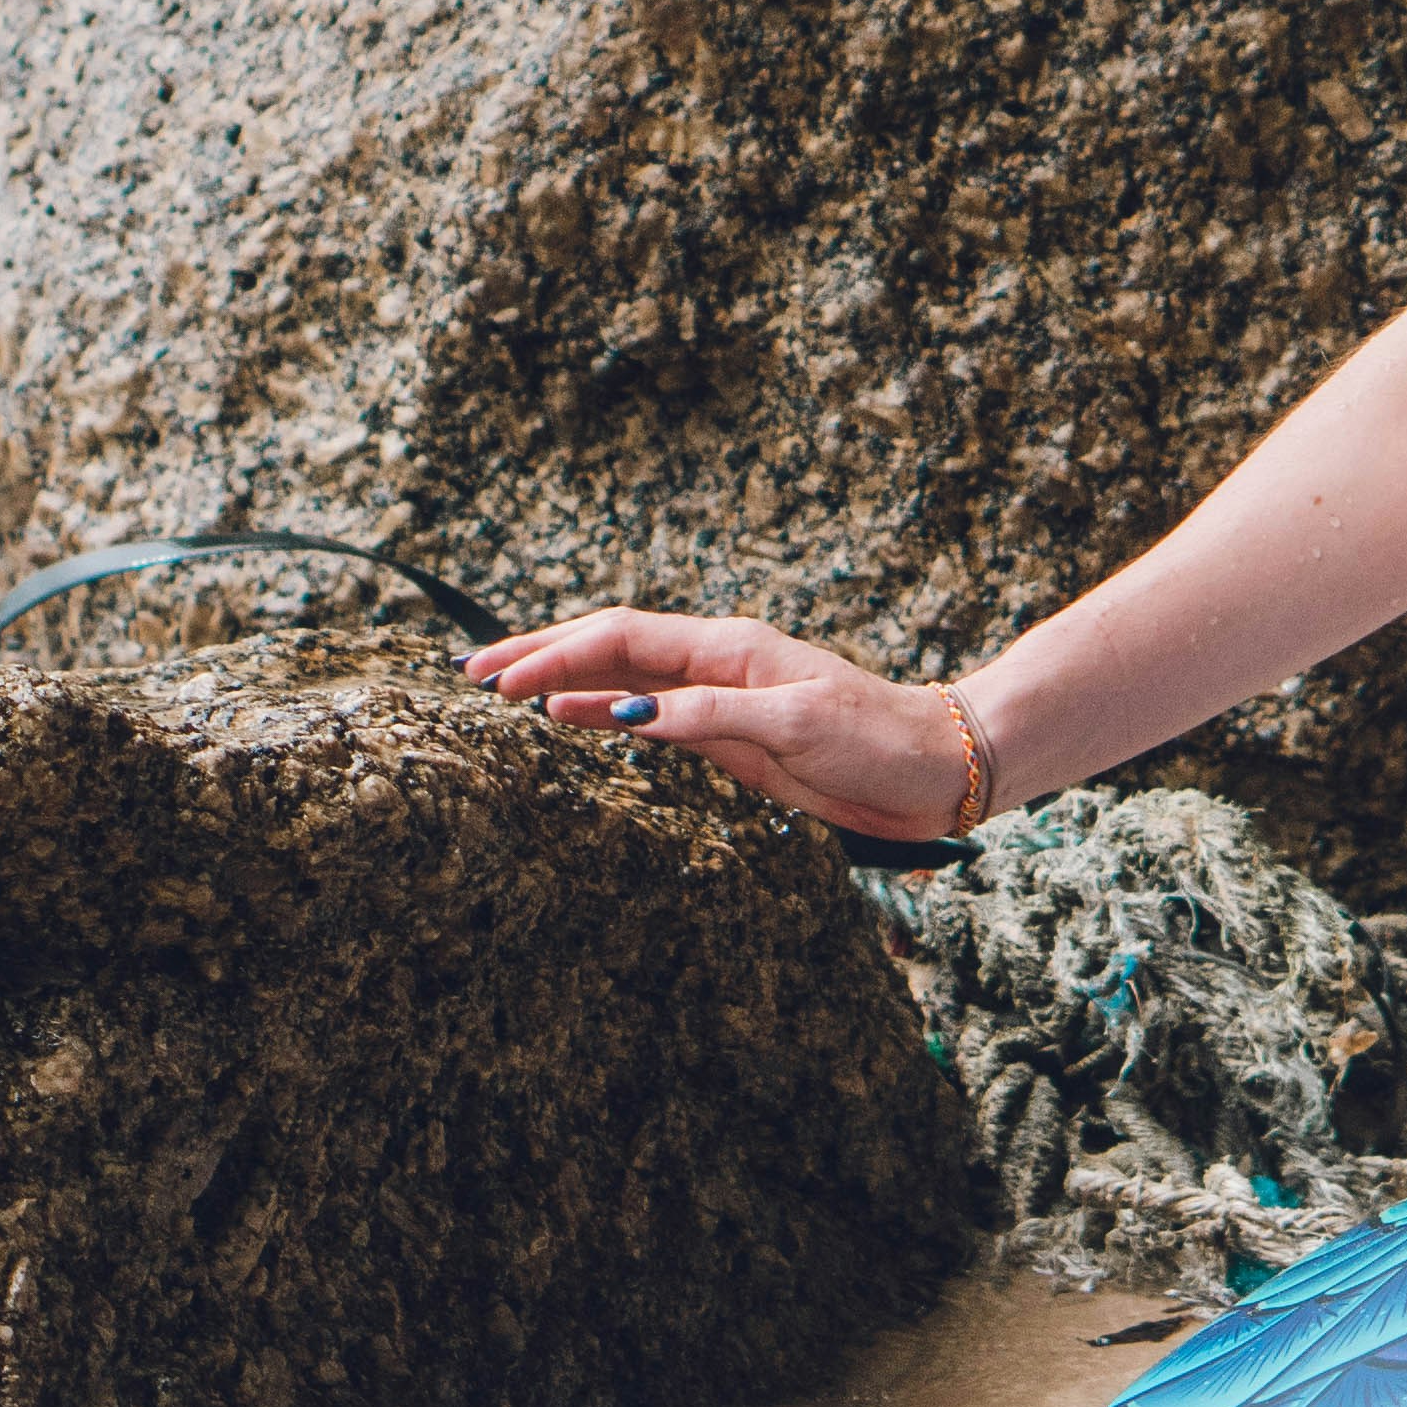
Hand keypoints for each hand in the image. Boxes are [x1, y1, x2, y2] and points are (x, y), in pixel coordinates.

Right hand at [461, 608, 974, 844]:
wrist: (934, 767)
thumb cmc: (877, 740)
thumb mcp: (795, 727)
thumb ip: (708, 716)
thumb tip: (625, 713)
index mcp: (727, 648)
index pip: (620, 638)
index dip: (555, 655)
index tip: (499, 681)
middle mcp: (715, 664)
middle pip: (609, 647)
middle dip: (539, 656)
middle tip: (472, 675)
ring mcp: (719, 698)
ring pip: (622, 680)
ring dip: (562, 682)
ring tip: (501, 691)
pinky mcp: (730, 736)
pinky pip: (649, 718)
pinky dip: (601, 715)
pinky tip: (570, 724)